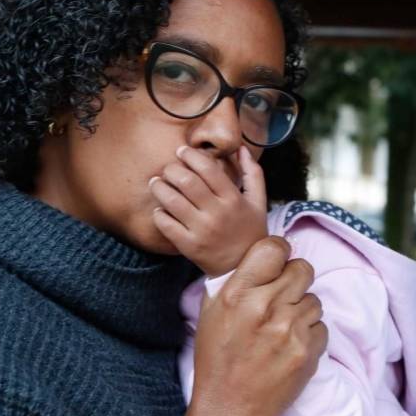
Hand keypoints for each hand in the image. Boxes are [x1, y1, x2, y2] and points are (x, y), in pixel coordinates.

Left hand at [150, 144, 267, 276]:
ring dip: (159, 187)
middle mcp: (217, 213)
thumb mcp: (258, 202)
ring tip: (156, 183)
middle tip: (168, 168)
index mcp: (234, 199)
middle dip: (171, 169)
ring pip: (172, 201)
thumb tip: (242, 148)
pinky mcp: (189, 246)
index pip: (208, 169)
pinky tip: (160, 209)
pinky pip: (166, 224)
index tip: (182, 152)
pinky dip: (159, 213)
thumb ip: (253, 173)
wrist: (243, 266)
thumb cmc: (250, 231)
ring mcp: (202, 231)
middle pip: (186, 182)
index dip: (191, 156)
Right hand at [190, 236, 327, 415]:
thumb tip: (267, 255)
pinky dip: (310, 335)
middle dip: (294, 281)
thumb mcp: (213, 312)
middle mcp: (265, 307)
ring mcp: (289, 330)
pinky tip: (289, 347)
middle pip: (303, 269)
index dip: (279, 254)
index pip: (274, 248)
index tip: (277, 264)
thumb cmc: (218, 358)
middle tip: (281, 298)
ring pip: (314, 299)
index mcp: (237, 293)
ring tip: (281, 329)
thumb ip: (239, 280)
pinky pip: (322, 326)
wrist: (230, 409)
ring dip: (302, 310)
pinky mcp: (308, 351)